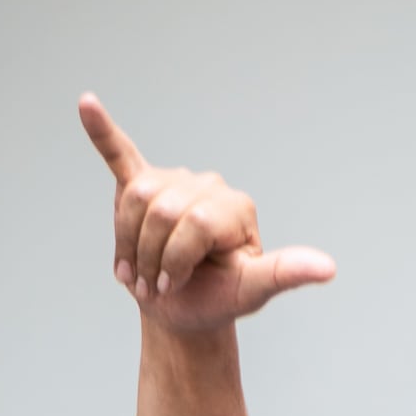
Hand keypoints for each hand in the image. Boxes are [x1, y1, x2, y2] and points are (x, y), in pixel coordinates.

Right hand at [79, 95, 335, 331]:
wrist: (183, 309)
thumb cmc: (219, 301)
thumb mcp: (253, 291)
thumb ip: (286, 274)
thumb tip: (329, 268)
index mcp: (235, 207)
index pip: (192, 221)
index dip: (173, 260)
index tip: (172, 288)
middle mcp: (207, 186)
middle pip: (161, 210)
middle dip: (150, 257)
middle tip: (155, 285)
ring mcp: (174, 182)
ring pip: (135, 199)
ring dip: (127, 243)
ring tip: (138, 271)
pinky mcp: (143, 181)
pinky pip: (120, 154)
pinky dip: (101, 131)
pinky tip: (86, 105)